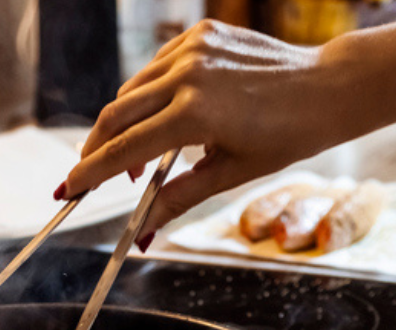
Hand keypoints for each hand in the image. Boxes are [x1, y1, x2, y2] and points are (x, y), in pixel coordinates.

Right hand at [61, 21, 380, 235]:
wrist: (327, 89)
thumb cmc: (287, 136)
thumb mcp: (229, 173)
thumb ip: (177, 198)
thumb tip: (141, 231)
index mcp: (194, 115)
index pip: (124, 150)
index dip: (90, 174)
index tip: (68, 191)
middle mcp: (188, 75)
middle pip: (115, 115)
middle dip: (96, 149)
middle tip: (90, 176)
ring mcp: (193, 49)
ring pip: (133, 89)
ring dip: (125, 123)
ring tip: (142, 157)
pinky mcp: (201, 33)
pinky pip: (157, 68)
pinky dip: (152, 94)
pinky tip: (167, 116)